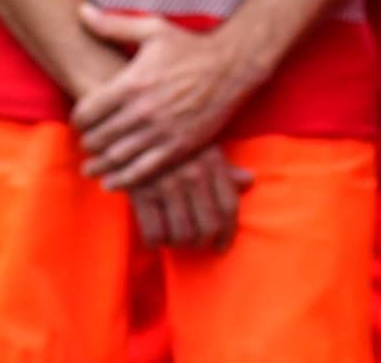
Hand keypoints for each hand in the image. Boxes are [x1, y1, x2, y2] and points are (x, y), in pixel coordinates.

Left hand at [72, 6, 254, 189]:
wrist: (233, 65)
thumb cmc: (191, 46)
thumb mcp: (152, 29)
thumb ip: (112, 25)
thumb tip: (80, 11)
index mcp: (132, 83)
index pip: (87, 112)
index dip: (77, 120)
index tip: (80, 122)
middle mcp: (144, 110)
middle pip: (98, 137)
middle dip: (87, 143)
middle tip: (86, 144)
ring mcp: (162, 131)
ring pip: (117, 157)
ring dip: (99, 165)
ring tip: (92, 167)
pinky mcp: (181, 146)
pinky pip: (144, 170)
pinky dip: (123, 179)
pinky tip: (112, 182)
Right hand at [129, 144, 254, 252]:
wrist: (131, 132)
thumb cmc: (172, 147)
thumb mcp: (202, 149)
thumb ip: (225, 169)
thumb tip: (249, 181)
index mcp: (212, 162)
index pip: (229, 207)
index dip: (228, 233)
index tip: (222, 247)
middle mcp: (192, 174)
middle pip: (208, 227)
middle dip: (203, 242)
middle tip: (196, 243)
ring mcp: (166, 184)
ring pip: (182, 235)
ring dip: (180, 244)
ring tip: (176, 239)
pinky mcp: (141, 194)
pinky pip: (154, 234)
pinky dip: (157, 242)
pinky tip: (157, 237)